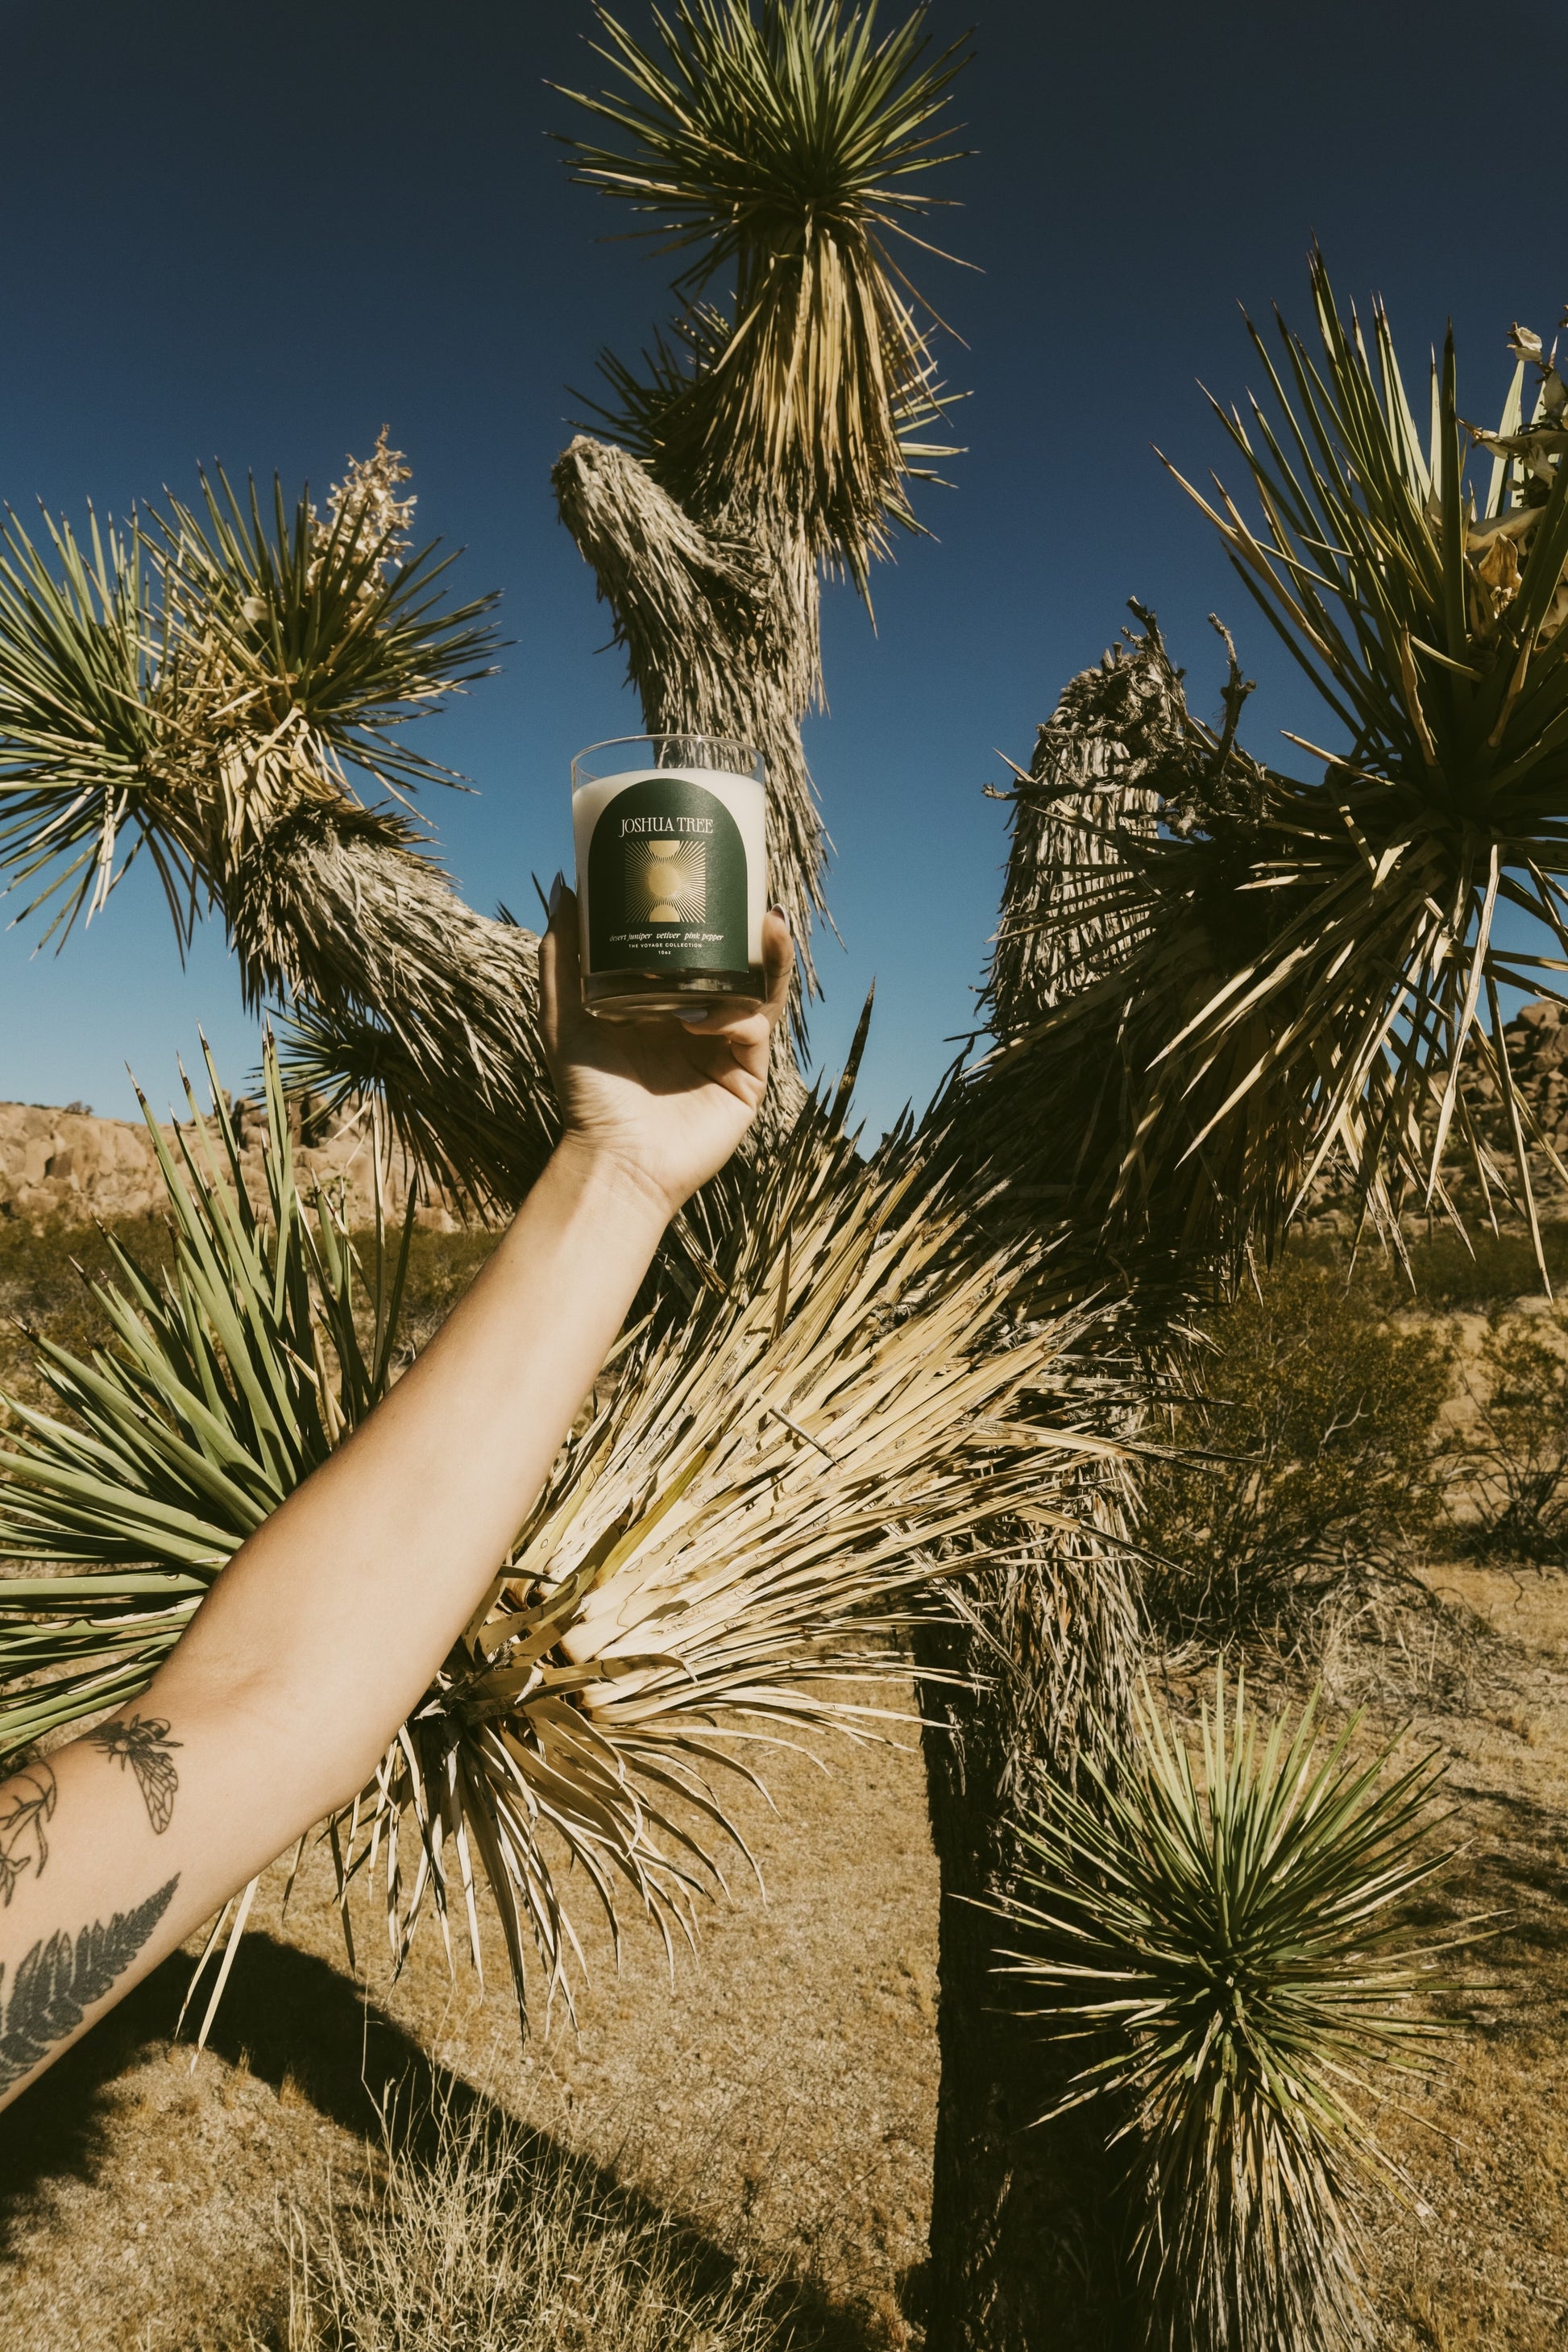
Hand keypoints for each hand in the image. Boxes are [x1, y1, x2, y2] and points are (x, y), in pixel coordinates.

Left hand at [538, 880, 793, 1218]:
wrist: (615, 1162)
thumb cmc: (589, 1095)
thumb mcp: (564, 1015)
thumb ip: (561, 955)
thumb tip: (567, 886)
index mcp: (667, 1004)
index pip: (697, 949)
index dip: (711, 915)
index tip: (713, 873)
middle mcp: (702, 1021)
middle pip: (737, 964)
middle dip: (752, 928)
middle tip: (753, 891)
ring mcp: (728, 1049)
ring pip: (758, 992)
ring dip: (768, 958)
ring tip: (769, 923)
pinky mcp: (747, 1077)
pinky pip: (755, 1032)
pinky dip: (739, 1016)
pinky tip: (713, 1016)